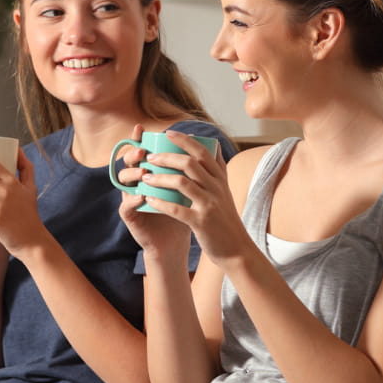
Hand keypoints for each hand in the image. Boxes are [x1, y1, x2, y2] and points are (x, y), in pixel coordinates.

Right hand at [115, 124, 191, 257]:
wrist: (176, 242)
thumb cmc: (184, 212)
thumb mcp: (191, 188)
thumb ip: (196, 168)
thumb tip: (213, 143)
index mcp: (150, 172)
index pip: (141, 151)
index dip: (138, 139)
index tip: (141, 128)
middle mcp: (138, 182)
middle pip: (128, 161)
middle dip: (134, 154)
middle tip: (144, 152)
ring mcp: (131, 197)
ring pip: (123, 180)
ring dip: (132, 174)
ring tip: (144, 173)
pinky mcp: (130, 216)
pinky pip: (126, 205)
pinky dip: (133, 199)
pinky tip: (142, 196)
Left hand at [138, 129, 251, 263]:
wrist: (237, 249)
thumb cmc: (225, 219)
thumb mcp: (225, 190)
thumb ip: (218, 168)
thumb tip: (214, 143)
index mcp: (220, 179)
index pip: (203, 151)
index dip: (184, 140)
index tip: (168, 133)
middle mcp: (217, 188)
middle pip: (189, 163)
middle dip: (166, 157)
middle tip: (150, 157)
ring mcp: (209, 205)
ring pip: (182, 183)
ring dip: (160, 178)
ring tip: (145, 177)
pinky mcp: (201, 222)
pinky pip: (177, 209)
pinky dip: (161, 203)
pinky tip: (149, 199)